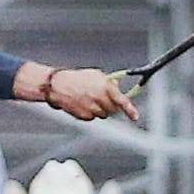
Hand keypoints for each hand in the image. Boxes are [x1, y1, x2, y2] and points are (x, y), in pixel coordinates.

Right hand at [23, 66, 139, 122]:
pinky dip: (91, 113)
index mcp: (105, 87)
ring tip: (89, 99)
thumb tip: (118, 89)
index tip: (135, 117)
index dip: (130, 110)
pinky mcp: (85, 116)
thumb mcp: (96, 75)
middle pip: (114, 110)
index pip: (122, 100)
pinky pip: (93, 118)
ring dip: (101, 109)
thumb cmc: (78, 79)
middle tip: (104, 99)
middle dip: (112, 106)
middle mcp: (100, 99)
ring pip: (104, 115)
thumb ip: (110, 83)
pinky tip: (83, 104)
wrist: (58, 86)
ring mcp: (92, 109)